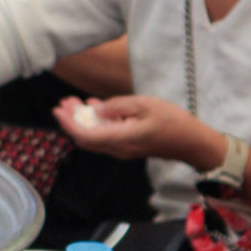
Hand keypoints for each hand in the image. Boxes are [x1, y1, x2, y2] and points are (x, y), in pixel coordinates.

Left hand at [52, 92, 223, 166]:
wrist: (192, 143)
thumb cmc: (173, 122)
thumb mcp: (145, 105)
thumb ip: (118, 106)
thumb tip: (96, 108)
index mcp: (120, 138)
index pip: (84, 135)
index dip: (68, 123)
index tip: (57, 109)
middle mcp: (118, 148)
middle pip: (86, 138)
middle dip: (71, 120)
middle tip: (64, 101)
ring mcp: (123, 149)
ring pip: (94, 138)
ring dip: (82, 121)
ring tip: (75, 102)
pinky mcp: (129, 146)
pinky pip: (106, 137)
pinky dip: (96, 123)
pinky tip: (95, 108)